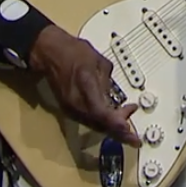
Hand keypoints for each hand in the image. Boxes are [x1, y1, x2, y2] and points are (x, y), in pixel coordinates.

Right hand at [28, 25, 140, 144]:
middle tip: (134, 134)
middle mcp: (77, 102)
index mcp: (85, 86)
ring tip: (126, 119)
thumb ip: (109, 82)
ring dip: (111, 127)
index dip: (117, 124)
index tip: (130, 130)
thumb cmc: (74, 52)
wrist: (50, 54)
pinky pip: (89, 121)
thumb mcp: (99, 62)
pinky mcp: (69, 110)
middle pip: (100, 125)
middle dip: (119, 131)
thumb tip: (115, 96)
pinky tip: (112, 117)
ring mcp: (71, 108)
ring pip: (95, 126)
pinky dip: (102, 122)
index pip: (102, 113)